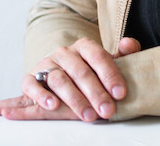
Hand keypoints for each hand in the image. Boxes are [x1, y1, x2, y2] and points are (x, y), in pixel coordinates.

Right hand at [0, 36, 140, 120]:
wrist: (57, 75)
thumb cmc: (87, 71)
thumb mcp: (106, 64)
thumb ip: (123, 55)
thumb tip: (128, 44)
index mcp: (84, 46)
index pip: (98, 56)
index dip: (110, 74)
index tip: (120, 93)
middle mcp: (64, 53)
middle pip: (80, 71)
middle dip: (96, 93)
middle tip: (107, 110)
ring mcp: (46, 64)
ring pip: (59, 79)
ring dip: (74, 99)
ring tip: (88, 115)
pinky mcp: (30, 78)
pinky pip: (32, 85)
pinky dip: (41, 95)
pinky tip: (53, 106)